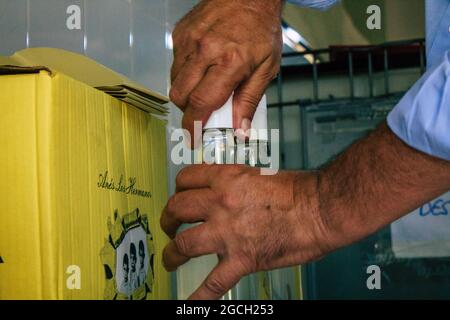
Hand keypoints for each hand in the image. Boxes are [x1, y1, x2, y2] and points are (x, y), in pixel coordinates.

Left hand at [160, 165, 333, 299]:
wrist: (319, 208)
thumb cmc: (298, 190)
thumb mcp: (257, 175)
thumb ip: (235, 184)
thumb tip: (225, 194)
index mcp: (225, 179)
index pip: (185, 180)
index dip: (178, 190)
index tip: (180, 198)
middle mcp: (219, 203)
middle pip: (177, 209)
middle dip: (168, 219)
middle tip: (169, 227)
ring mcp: (227, 233)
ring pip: (184, 245)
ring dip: (172, 254)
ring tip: (170, 259)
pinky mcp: (241, 259)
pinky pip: (213, 283)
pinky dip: (199, 297)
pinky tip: (189, 305)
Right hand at [170, 0, 282, 136]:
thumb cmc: (261, 30)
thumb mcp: (267, 68)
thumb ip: (250, 100)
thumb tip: (240, 130)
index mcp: (229, 62)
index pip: (202, 103)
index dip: (193, 126)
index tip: (192, 139)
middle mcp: (205, 51)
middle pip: (180, 96)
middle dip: (188, 111)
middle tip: (201, 112)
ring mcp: (189, 40)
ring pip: (174, 81)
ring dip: (186, 92)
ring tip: (205, 87)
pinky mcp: (181, 33)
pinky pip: (175, 63)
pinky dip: (185, 73)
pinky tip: (201, 67)